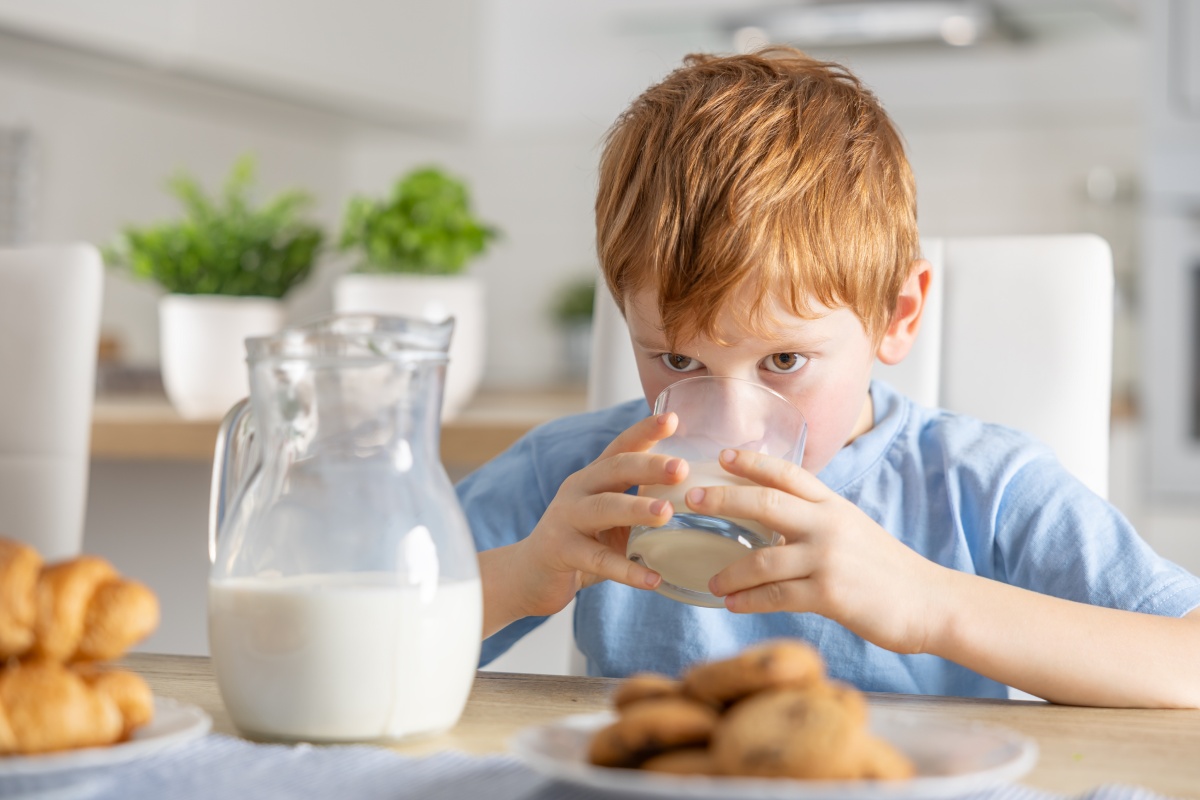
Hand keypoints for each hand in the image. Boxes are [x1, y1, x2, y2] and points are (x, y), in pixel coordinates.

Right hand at [509, 412, 688, 618]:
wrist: (531, 575)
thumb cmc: (582, 542)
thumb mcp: (609, 516)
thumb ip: (639, 502)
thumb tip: (697, 497)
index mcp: (594, 477)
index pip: (621, 447)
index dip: (644, 431)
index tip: (672, 418)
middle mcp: (578, 490)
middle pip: (614, 469)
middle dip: (649, 466)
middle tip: (681, 468)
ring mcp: (566, 519)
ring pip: (603, 508)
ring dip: (636, 509)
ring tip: (667, 514)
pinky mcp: (561, 551)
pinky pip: (598, 560)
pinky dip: (627, 570)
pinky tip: (653, 580)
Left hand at [693, 448, 944, 655]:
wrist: (929, 603)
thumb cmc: (886, 569)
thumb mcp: (853, 529)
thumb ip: (817, 519)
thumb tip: (774, 520)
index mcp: (833, 505)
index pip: (788, 473)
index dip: (753, 462)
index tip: (723, 454)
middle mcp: (828, 524)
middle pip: (765, 502)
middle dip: (723, 498)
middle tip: (691, 499)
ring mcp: (827, 558)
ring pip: (762, 559)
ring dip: (730, 572)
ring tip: (712, 582)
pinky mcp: (829, 594)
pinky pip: (776, 596)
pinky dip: (749, 600)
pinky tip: (733, 604)